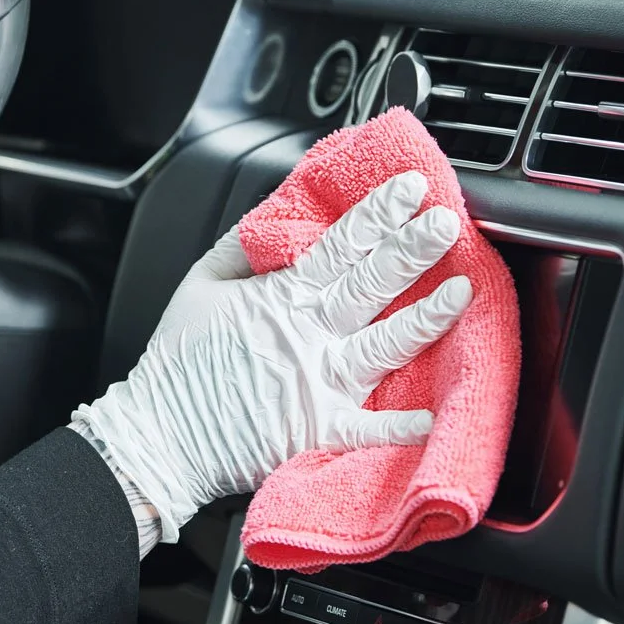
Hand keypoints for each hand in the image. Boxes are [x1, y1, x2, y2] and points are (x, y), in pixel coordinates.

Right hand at [73, 171, 472, 540]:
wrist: (162, 434)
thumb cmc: (179, 360)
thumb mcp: (200, 284)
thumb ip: (241, 247)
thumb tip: (278, 218)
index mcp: (281, 297)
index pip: (340, 245)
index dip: (378, 214)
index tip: (409, 189)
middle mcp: (307, 335)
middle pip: (370, 285)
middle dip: (412, 249)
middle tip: (446, 222)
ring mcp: (316, 383)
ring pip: (383, 345)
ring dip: (425, 318)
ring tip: (461, 292)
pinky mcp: (317, 430)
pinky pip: (366, 429)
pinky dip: (399, 426)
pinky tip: (434, 415)